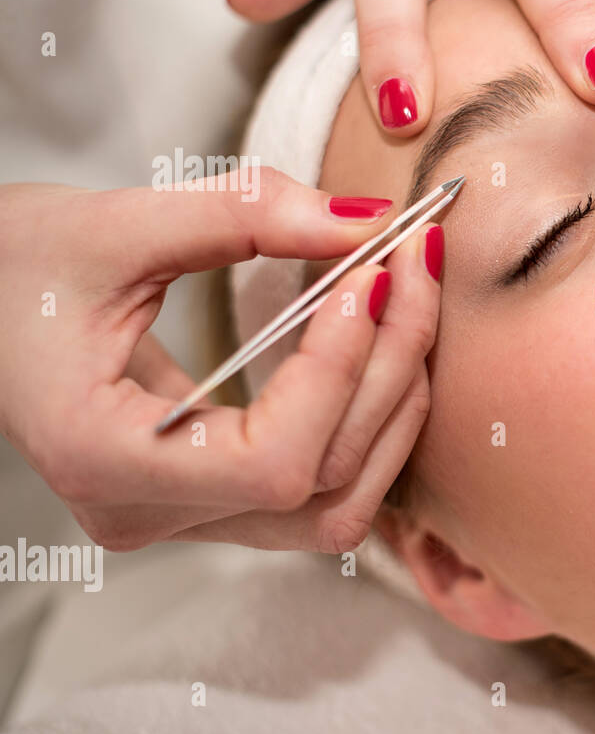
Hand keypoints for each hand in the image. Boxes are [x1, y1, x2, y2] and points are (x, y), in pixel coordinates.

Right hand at [0, 171, 442, 552]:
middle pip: (325, 484)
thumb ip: (241, 214)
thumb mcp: (110, 222)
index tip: (371, 271)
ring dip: (396, 399)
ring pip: (341, 504)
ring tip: (411, 295)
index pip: (272, 461)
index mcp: (103, 461)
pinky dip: (373, 415)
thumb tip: (366, 219)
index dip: (342, 370)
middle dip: (392, 365)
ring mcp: (185, 518)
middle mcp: (150, 514)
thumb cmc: (10, 266)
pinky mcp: (215, 499)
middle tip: (415, 257)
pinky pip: (326, 488)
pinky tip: (386, 339)